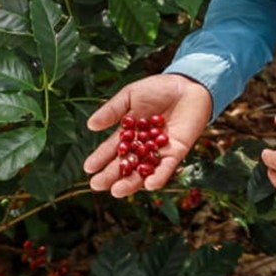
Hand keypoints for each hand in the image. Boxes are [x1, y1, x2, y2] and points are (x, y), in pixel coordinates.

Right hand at [84, 74, 212, 197]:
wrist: (187, 84)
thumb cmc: (158, 88)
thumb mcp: (130, 96)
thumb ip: (112, 111)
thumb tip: (90, 125)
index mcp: (129, 133)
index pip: (111, 149)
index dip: (100, 159)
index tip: (88, 168)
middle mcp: (142, 146)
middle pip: (125, 164)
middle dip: (111, 175)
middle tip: (97, 185)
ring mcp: (158, 151)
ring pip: (143, 171)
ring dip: (131, 182)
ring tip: (118, 191)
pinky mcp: (176, 152)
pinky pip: (167, 167)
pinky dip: (159, 176)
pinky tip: (149, 185)